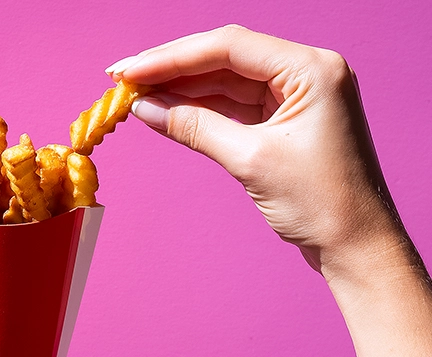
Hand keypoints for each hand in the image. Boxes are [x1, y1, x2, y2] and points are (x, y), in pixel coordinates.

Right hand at [107, 25, 431, 354]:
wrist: (356, 247)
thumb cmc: (322, 204)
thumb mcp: (251, 160)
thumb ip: (195, 126)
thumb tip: (144, 107)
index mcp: (311, 69)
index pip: (229, 46)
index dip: (172, 56)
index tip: (130, 70)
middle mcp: (305, 73)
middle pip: (224, 58)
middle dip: (172, 68)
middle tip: (123, 77)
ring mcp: (294, 96)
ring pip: (224, 81)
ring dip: (180, 88)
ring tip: (136, 95)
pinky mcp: (282, 120)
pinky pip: (231, 104)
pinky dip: (198, 108)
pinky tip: (166, 110)